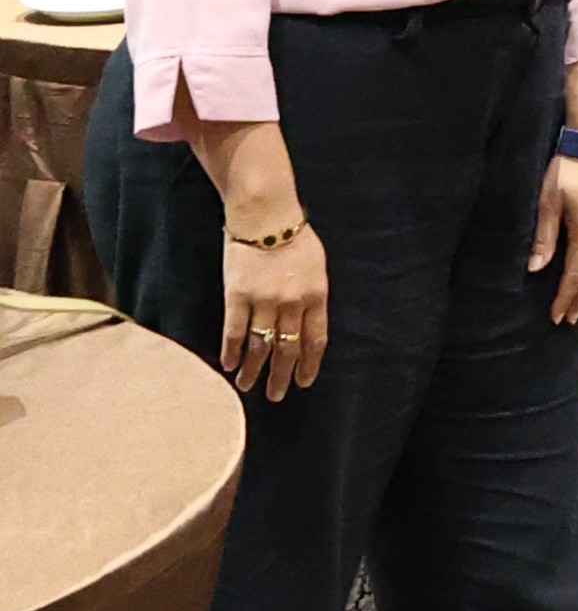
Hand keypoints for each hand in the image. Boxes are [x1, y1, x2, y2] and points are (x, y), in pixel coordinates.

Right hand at [214, 196, 329, 399]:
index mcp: (316, 295)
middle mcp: (292, 302)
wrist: (265, 214)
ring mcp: (264, 300)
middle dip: (281, 376)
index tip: (303, 381)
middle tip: (276, 396)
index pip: (315, 339)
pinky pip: (234, 331)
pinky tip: (229, 365)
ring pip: (260, 346)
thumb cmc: (293, 236)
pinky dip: (231, 351)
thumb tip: (307, 325)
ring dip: (254, 370)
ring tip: (247, 387)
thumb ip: (312, 296)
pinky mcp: (237, 295)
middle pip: (287, 348)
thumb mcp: (316, 265)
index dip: (308, 364)